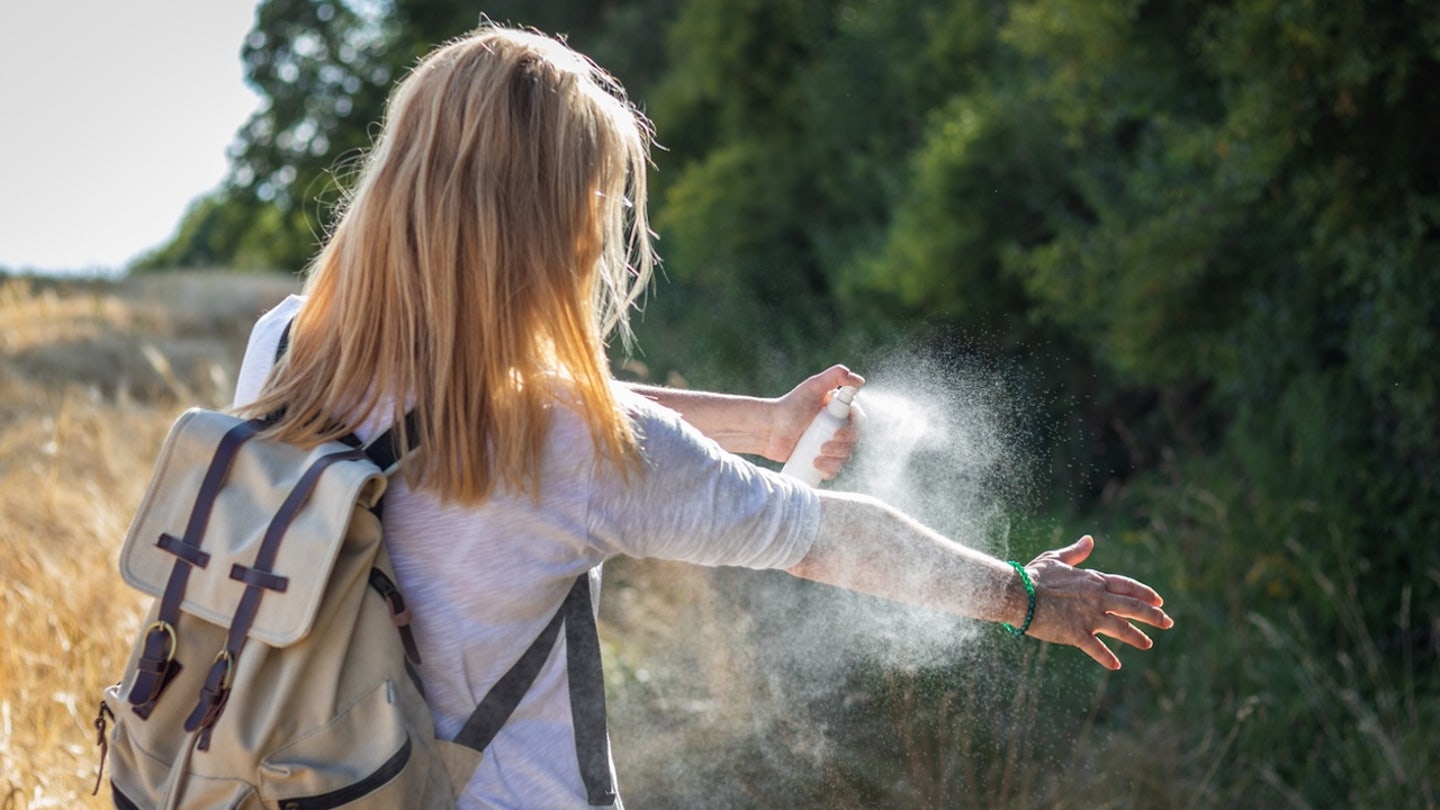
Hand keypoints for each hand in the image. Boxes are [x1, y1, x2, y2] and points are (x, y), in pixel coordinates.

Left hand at [764, 365, 865, 478]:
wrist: (769, 428)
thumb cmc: (790, 405)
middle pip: (853, 442)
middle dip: (841, 447)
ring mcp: (829, 445)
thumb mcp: (813, 386)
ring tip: (816, 457)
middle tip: (823, 446)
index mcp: (840, 412)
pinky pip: (833, 469)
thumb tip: (860, 381)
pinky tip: (817, 467)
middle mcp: (837, 428)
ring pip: (844, 457)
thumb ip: (836, 376)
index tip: (837, 432)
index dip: (853, 430)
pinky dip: (829, 471)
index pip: (859, 423)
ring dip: (835, 460)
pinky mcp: (820, 460)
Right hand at [1020, 535, 1172, 669]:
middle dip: (1153, 616)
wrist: (1017, 593)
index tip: (1159, 600)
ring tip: (1148, 644)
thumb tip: (1089, 539)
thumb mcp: (1056, 559)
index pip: (1127, 586)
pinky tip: (1116, 665)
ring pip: (1121, 628)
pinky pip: (1096, 648)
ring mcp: (1088, 617)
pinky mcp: (1076, 633)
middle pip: (1132, 607)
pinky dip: (1107, 657)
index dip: (1145, 593)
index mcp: (1093, 580)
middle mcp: (1097, 598)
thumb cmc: (1034, 576)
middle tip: (1168, 623)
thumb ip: (1076, 552)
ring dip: (1137, 637)